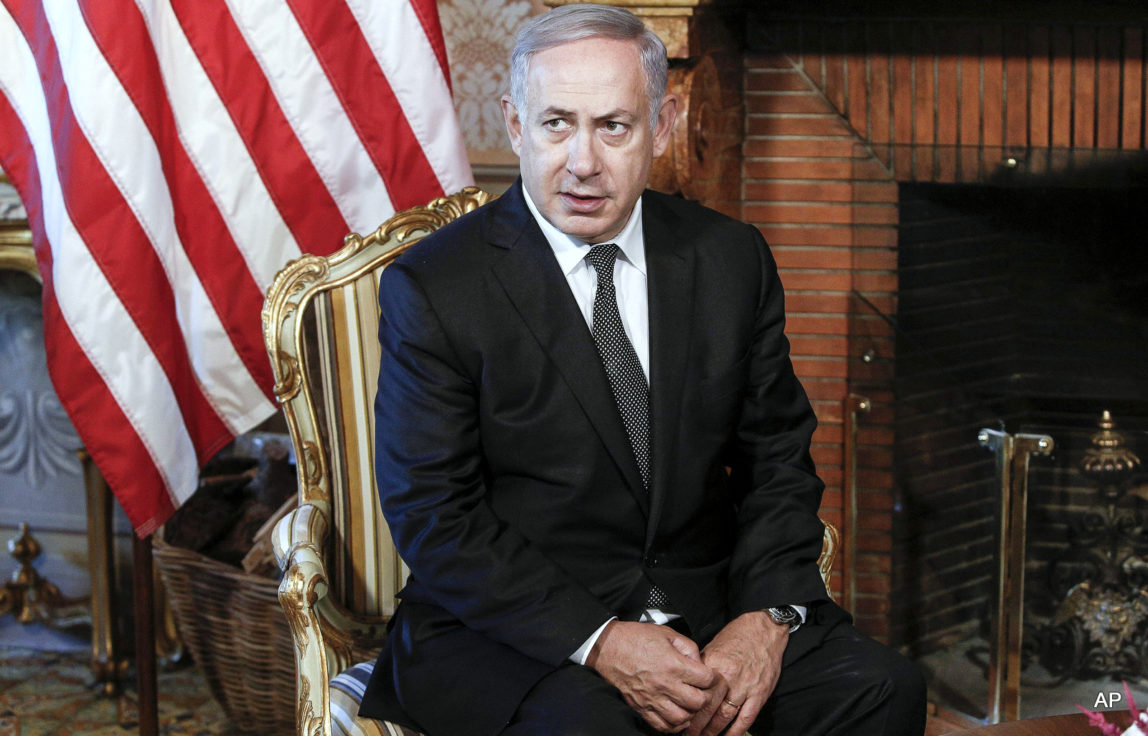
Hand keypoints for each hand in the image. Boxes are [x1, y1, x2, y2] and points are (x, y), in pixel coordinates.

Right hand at [586, 620, 722, 732]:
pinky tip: (677, 716)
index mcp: (673, 665)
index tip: (710, 676)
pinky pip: (662, 726)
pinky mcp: (641, 707)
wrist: (608, 647)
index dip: (713, 677)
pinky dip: (673, 726)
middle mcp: (665, 684)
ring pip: (682, 718)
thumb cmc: (635, 638)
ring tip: (690, 704)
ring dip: (690, 713)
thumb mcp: (668, 633)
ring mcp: (652, 699)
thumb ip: (688, 647)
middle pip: (698, 702)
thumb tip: (698, 662)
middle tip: (702, 691)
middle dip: (705, 697)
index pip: (706, 679)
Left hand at [689, 611, 787, 735]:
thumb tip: (689, 681)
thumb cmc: (739, 636)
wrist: (764, 629)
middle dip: (697, 725)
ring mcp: (745, 687)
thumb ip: (703, 666)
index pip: (697, 692)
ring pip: (725, 716)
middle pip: (708, 708)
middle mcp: (729, 678)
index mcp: (714, 664)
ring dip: (713, 731)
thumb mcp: (714, 646)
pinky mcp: (760, 693)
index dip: (688, 709)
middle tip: (688, 734)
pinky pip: (747, 717)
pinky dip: (736, 731)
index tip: (681, 717)